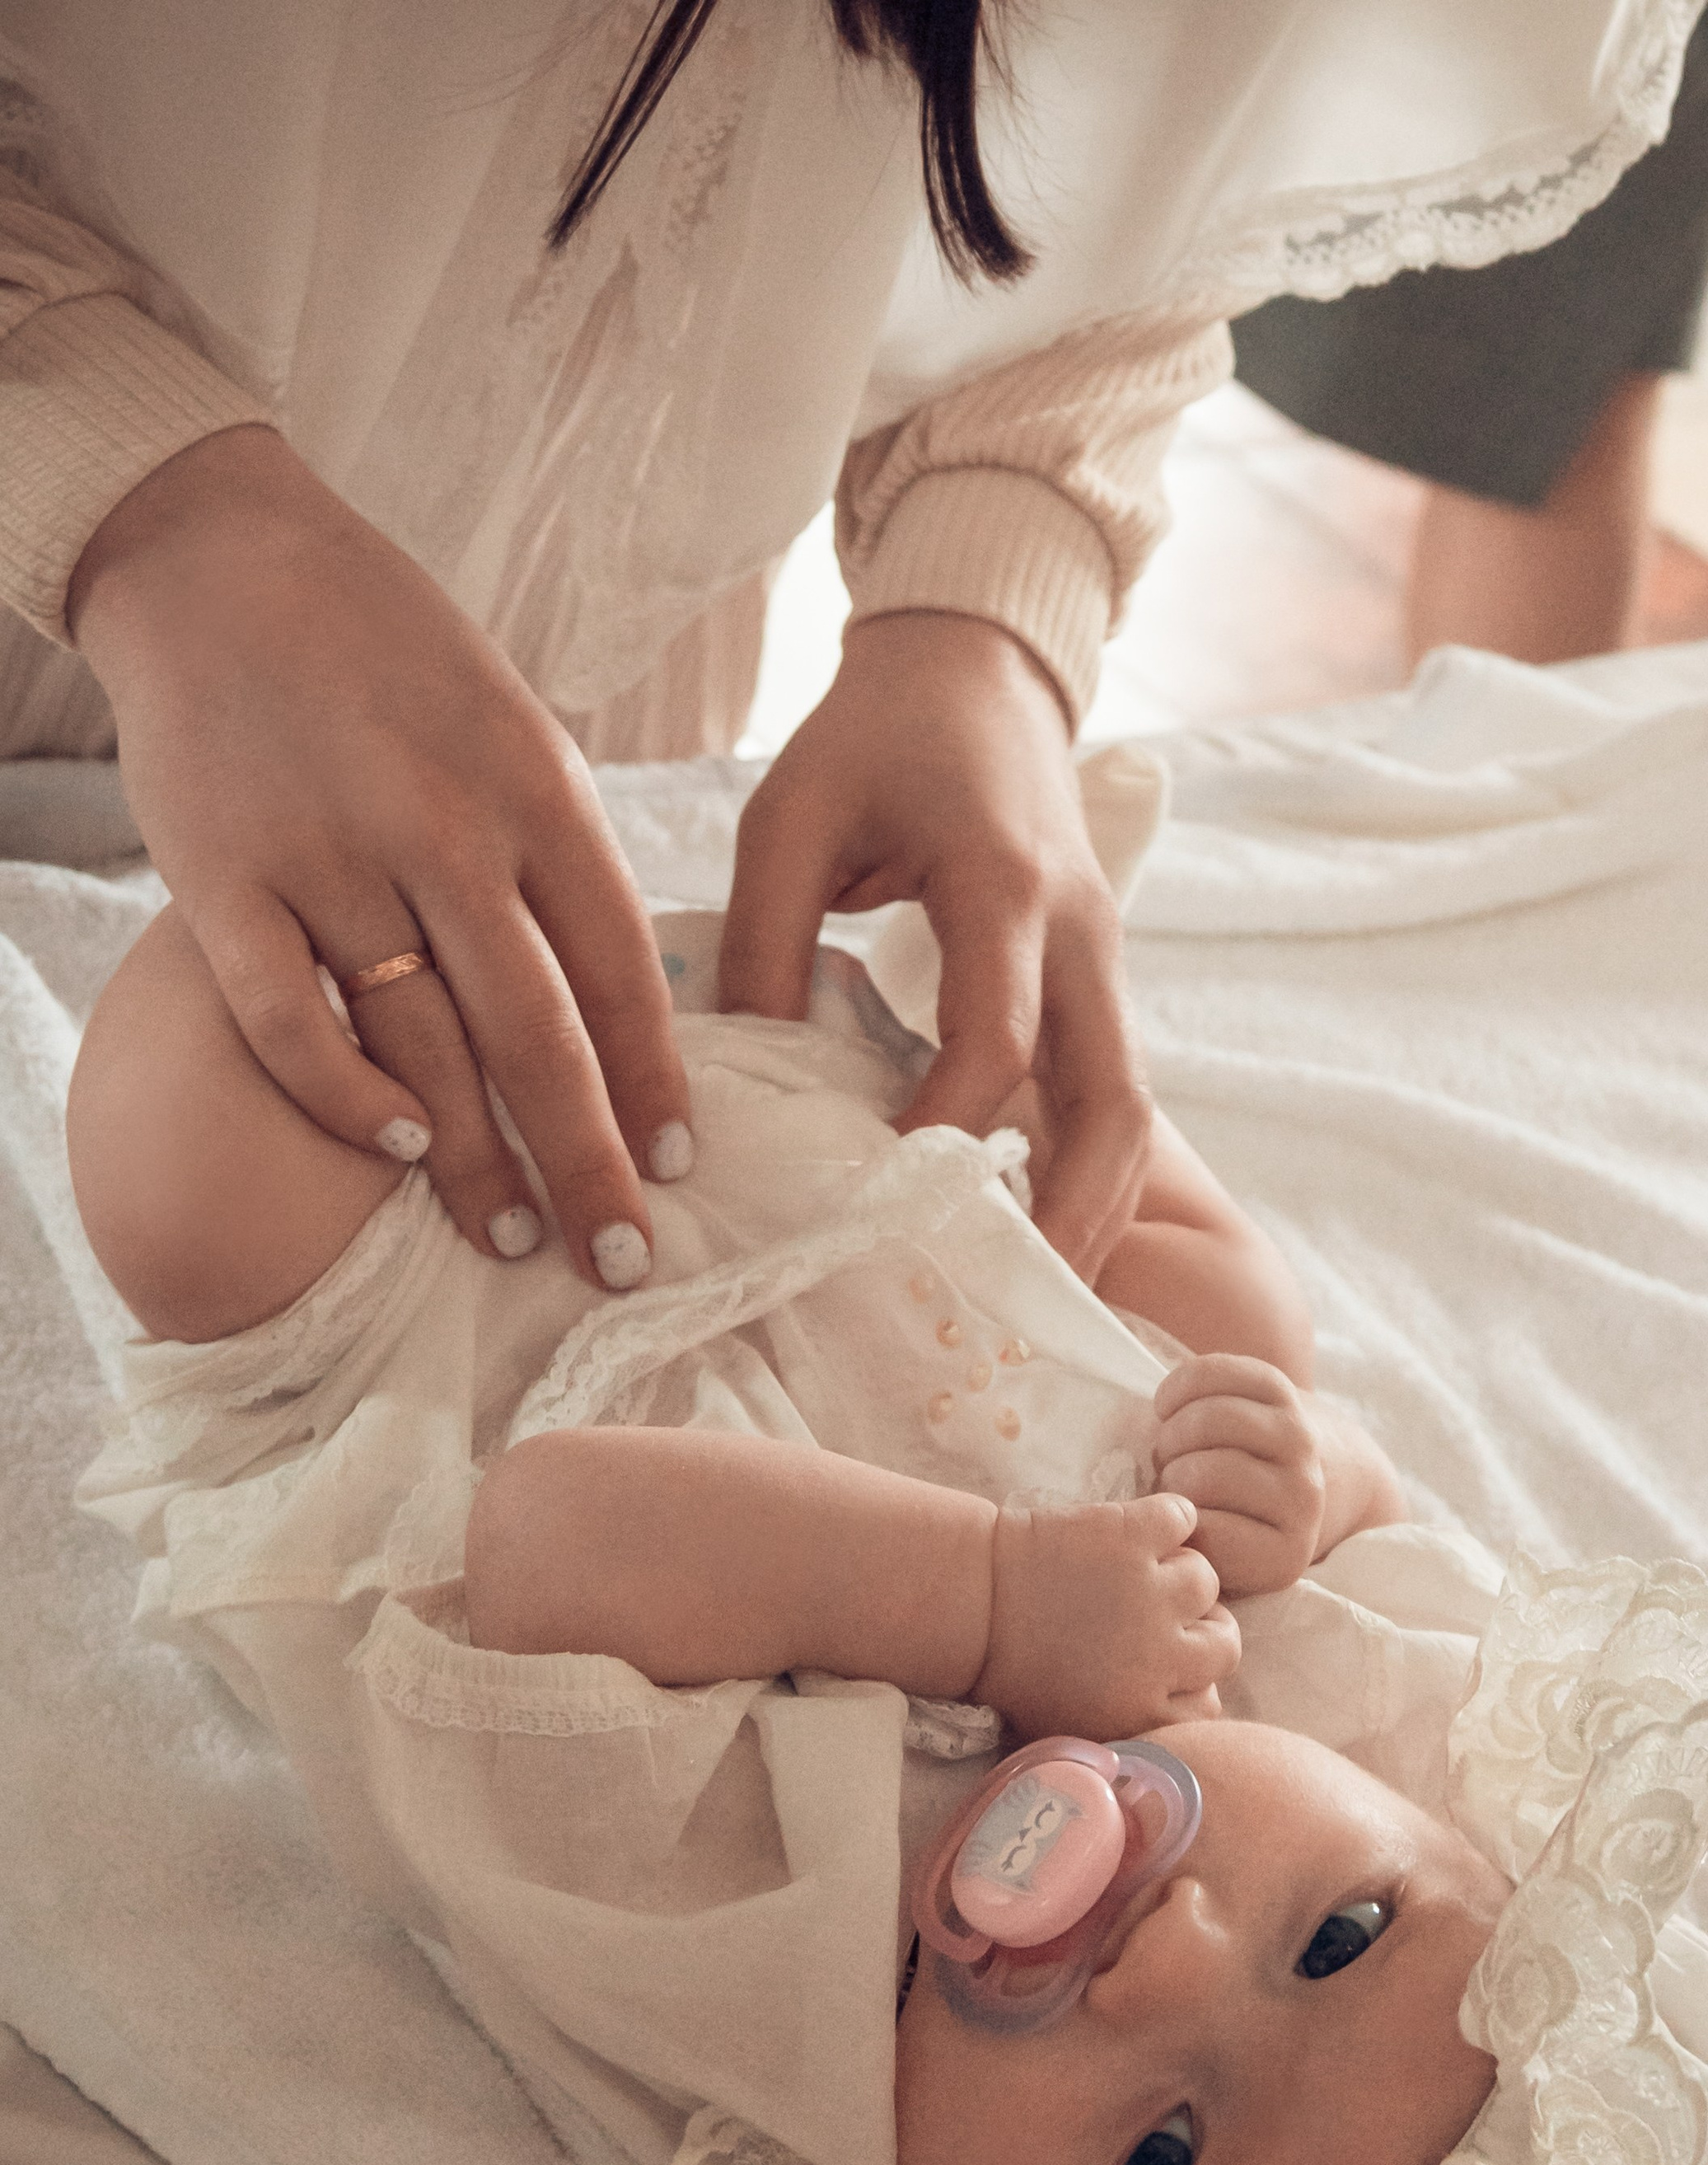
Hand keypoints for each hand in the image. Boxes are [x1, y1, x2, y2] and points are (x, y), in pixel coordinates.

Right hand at [70, 427, 690, 1289]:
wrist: (220, 557)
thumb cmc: (390, 660)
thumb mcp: (512, 730)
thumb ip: (558, 861)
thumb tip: (626, 1007)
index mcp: (535, 792)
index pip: (620, 971)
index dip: (655, 1082)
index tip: (681, 1168)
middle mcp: (442, 830)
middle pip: (537, 1036)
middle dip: (588, 1163)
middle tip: (624, 1259)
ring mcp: (330, 857)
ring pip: (423, 1049)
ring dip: (477, 1162)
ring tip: (516, 1238)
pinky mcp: (223, 877)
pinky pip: (292, 1022)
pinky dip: (348, 1098)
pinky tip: (399, 1152)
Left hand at [716, 611, 1152, 1280]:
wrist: (978, 669)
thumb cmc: (874, 737)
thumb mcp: (788, 816)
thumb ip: (763, 943)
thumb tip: (743, 1092)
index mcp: (1004, 883)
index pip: (995, 1036)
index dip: (950, 1130)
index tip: (891, 1204)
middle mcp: (1081, 932)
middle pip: (1114, 1103)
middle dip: (1072, 1213)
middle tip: (1011, 1304)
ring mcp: (1105, 962)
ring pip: (1131, 1114)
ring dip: (1095, 1210)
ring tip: (1033, 1297)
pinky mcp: (1098, 983)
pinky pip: (1111, 1095)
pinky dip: (1083, 1173)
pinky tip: (1030, 1235)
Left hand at [978, 1493, 1237, 1738]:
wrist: (967, 1604)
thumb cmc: (1010, 1671)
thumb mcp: (1069, 1725)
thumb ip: (1130, 1726)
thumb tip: (1176, 1718)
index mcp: (1143, 1712)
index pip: (1211, 1708)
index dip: (1192, 1683)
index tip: (1168, 1665)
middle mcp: (1159, 1658)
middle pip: (1224, 1646)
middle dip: (1198, 1632)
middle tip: (1164, 1615)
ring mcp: (1150, 1594)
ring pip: (1206, 1580)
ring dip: (1177, 1574)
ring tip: (1138, 1572)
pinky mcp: (1133, 1536)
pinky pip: (1182, 1518)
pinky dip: (1167, 1517)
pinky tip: (1138, 1530)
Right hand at [1150, 1354, 1327, 1598]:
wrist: (1284, 1482)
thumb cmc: (1222, 1527)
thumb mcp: (1202, 1562)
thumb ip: (1179, 1556)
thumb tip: (1134, 1534)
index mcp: (1280, 1557)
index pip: (1204, 1535)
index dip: (1170, 1524)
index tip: (1167, 1518)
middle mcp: (1304, 1500)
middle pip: (1205, 1475)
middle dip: (1168, 1473)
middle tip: (1164, 1477)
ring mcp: (1299, 1443)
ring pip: (1212, 1420)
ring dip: (1172, 1431)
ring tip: (1169, 1446)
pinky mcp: (1286, 1394)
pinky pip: (1219, 1374)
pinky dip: (1179, 1386)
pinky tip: (1167, 1405)